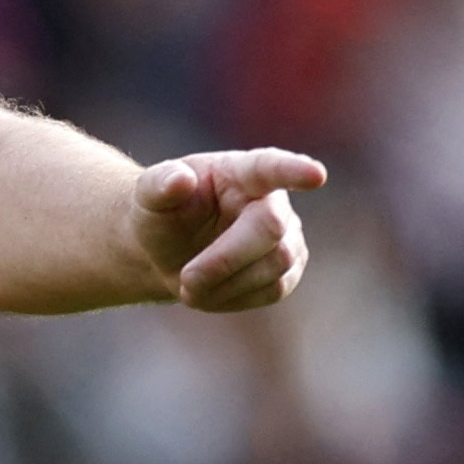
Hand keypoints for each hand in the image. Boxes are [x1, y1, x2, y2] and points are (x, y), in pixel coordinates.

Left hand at [130, 149, 326, 312]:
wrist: (167, 252)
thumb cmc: (162, 214)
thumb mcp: (148, 196)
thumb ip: (159, 184)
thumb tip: (180, 179)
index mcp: (240, 171)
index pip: (271, 167)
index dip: (294, 170)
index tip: (315, 175)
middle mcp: (273, 200)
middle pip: (270, 230)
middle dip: (226, 259)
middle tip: (186, 279)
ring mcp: (288, 236)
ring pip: (274, 266)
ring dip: (225, 283)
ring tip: (188, 285)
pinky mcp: (288, 270)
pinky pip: (272, 290)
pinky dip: (233, 297)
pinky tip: (208, 291)